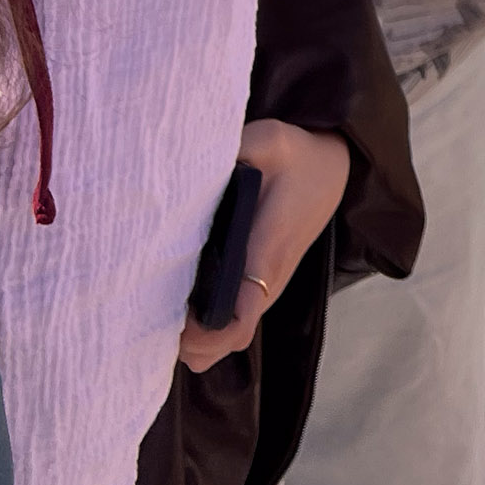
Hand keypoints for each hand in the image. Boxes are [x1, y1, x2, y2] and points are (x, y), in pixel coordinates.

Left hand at [178, 117, 349, 373]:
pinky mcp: (262, 283)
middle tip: (152, 317)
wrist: (332, 167)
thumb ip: (236, 151)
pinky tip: (176, 304)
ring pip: (229, 338)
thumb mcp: (269, 141)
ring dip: (196, 339)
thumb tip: (192, 166)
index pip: (241, 316)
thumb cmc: (296, 155)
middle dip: (191, 344)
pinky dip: (205, 329)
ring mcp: (266, 285)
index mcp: (266, 250)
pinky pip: (233, 322)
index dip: (206, 333)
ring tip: (158, 312)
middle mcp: (268, 279)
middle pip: (229, 341)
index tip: (174, 321)